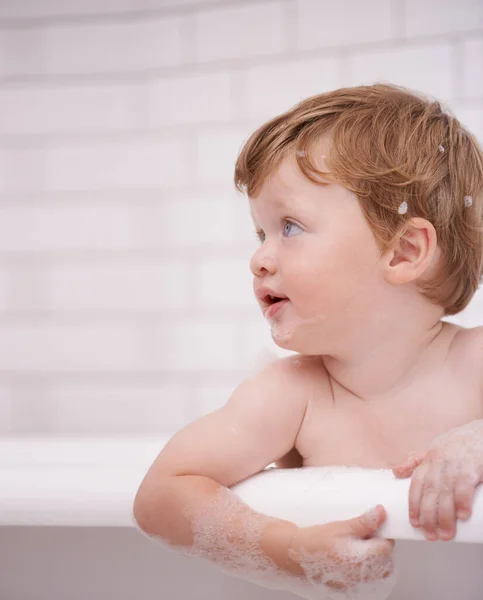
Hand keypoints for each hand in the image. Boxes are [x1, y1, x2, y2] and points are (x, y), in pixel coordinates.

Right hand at [288, 505, 395, 593]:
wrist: (292, 557)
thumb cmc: (313, 542)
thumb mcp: (340, 527)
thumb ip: (364, 522)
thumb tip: (381, 514)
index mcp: (363, 559)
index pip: (387, 546)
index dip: (383, 534)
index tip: (375, 526)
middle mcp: (363, 577)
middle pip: (386, 562)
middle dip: (379, 547)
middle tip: (364, 535)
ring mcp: (356, 587)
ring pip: (379, 574)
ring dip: (374, 560)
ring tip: (357, 547)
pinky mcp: (349, 592)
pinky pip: (367, 583)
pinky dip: (365, 572)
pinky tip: (352, 560)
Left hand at [392, 419, 482, 540]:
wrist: (482, 432)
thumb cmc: (458, 443)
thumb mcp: (434, 449)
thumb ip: (416, 462)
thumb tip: (395, 472)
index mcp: (429, 460)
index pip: (416, 485)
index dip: (413, 505)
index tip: (415, 523)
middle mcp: (439, 463)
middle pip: (429, 493)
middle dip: (428, 516)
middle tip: (431, 536)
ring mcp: (455, 465)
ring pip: (445, 494)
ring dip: (444, 516)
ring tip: (446, 534)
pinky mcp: (472, 468)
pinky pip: (464, 487)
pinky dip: (462, 502)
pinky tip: (462, 516)